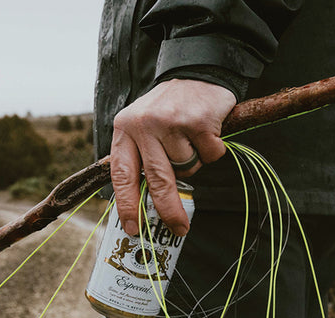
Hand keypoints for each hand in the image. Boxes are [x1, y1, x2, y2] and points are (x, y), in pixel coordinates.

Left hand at [110, 78, 235, 235]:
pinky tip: (207, 131)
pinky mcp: (199, 121)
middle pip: (158, 181)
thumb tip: (138, 205)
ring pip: (187, 168)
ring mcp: (172, 122)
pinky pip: (209, 155)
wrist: (197, 71)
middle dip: (169, 210)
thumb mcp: (141, 126)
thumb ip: (138, 158)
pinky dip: (212, 149)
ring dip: (194, 161)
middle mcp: (144, 125)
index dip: (127, 205)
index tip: (134, 228)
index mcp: (125, 129)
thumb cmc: (168, 109)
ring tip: (191, 139)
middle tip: (179, 229)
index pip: (121, 174)